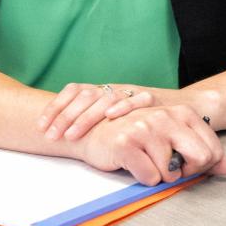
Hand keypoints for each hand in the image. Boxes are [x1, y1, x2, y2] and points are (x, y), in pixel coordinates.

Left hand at [38, 82, 184, 140]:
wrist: (184, 110)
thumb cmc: (142, 121)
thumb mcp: (113, 120)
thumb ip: (92, 124)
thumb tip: (59, 136)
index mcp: (102, 91)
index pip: (73, 90)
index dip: (55, 107)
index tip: (42, 126)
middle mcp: (114, 88)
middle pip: (85, 95)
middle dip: (65, 115)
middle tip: (53, 136)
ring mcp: (132, 91)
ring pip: (105, 97)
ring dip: (86, 116)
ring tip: (72, 135)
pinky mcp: (151, 97)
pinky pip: (135, 98)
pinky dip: (122, 107)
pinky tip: (110, 118)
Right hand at [72, 105, 225, 185]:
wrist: (97, 133)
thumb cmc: (138, 138)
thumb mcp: (175, 139)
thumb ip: (205, 152)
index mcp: (182, 113)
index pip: (213, 149)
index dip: (202, 165)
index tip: (186, 164)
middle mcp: (166, 117)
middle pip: (201, 158)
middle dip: (188, 172)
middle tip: (171, 168)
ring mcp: (146, 128)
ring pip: (171, 173)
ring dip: (160, 176)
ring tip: (146, 161)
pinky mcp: (126, 144)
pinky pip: (150, 178)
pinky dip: (143, 178)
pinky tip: (134, 164)